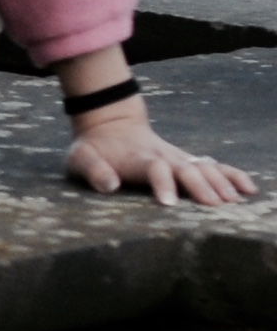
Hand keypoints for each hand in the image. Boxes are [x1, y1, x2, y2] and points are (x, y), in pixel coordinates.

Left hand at [65, 95, 257, 206]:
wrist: (110, 124)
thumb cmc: (93, 148)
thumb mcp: (81, 157)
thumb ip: (93, 170)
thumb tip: (109, 185)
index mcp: (137, 158)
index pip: (154, 168)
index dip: (162, 183)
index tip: (169, 203)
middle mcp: (163, 156)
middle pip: (186, 168)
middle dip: (200, 187)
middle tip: (213, 207)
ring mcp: (177, 157)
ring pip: (204, 168)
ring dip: (220, 183)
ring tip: (233, 202)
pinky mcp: (187, 160)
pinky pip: (214, 166)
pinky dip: (232, 175)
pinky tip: (248, 189)